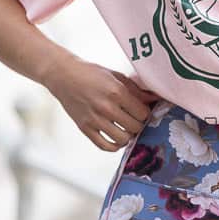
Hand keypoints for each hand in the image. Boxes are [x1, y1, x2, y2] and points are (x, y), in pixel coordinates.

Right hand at [44, 56, 159, 151]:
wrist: (63, 75)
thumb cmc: (91, 73)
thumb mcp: (116, 76)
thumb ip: (136, 90)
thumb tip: (155, 99)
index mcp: (117, 92)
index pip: (143, 113)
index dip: (146, 113)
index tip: (142, 111)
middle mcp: (106, 107)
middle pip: (135, 127)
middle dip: (138, 124)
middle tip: (135, 119)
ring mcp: (95, 119)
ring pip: (123, 139)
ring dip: (128, 136)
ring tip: (126, 128)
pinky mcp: (85, 128)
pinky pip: (105, 146)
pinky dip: (114, 146)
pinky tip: (116, 138)